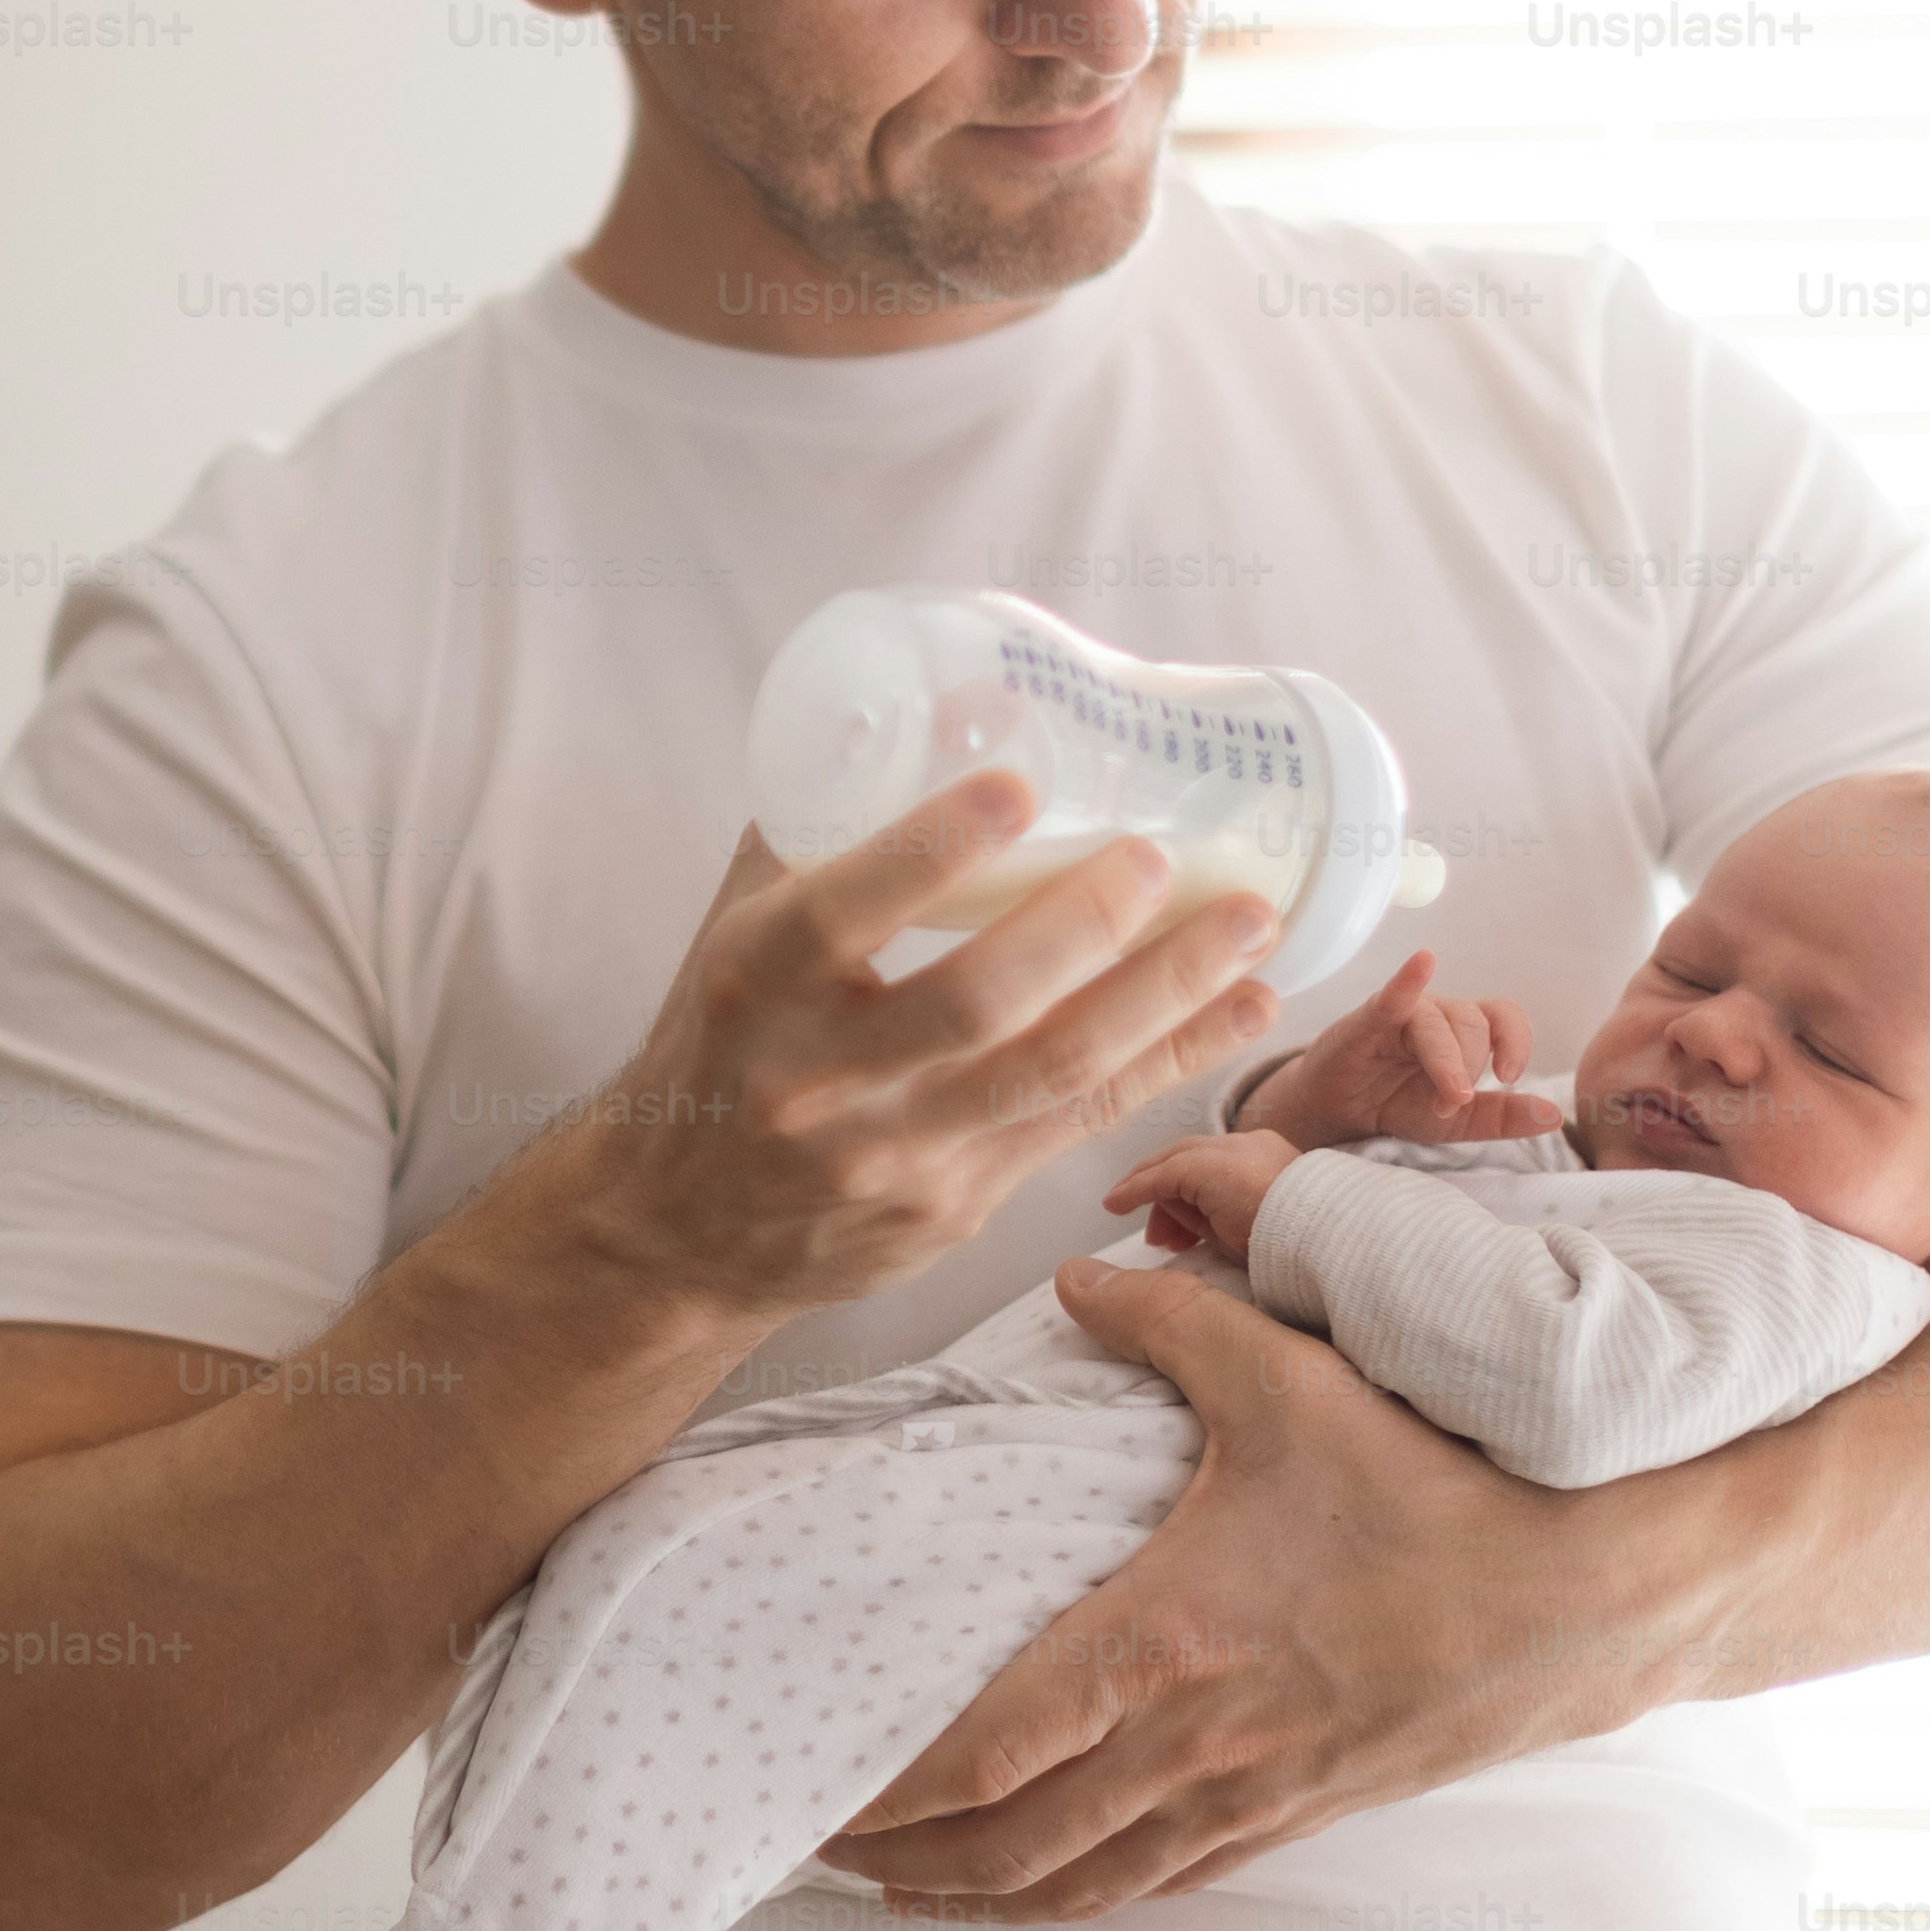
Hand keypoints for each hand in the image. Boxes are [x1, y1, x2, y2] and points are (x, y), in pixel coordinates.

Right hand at [534, 775, 1285, 1331]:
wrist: (679, 1227)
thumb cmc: (720, 1041)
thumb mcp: (734, 927)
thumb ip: (826, 825)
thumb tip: (960, 703)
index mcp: (751, 986)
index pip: (840, 914)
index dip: (931, 851)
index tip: (1017, 783)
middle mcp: (817, 1080)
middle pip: (972, 1005)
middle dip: (1085, 928)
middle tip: (1163, 858)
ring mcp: (892, 1156)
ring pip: (1050, 1075)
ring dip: (1165, 999)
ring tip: (1250, 929)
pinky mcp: (954, 1210)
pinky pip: (1081, 1126)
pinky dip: (1172, 1064)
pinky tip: (1243, 1011)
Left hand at [817, 1254, 1691, 1917]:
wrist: (1591, 1596)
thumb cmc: (1438, 1489)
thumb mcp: (1292, 1381)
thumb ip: (1170, 1323)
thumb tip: (1082, 1277)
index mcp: (1165, 1645)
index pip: (988, 1748)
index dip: (891, 1787)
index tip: (813, 1791)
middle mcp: (1192, 1744)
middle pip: (1007, 1839)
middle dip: (899, 1854)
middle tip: (809, 1841)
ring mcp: (1250, 1795)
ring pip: (1076, 1881)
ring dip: (972, 1892)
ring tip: (886, 1886)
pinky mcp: (1300, 1814)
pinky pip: (1159, 1884)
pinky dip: (1073, 1897)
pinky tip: (1031, 1889)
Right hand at [1250, 950, 1559, 1154]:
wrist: (1338, 1115)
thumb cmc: (1396, 1105)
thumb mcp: (1458, 1122)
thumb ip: (1502, 1117)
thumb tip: (1556, 1116)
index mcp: (1465, 1031)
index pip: (1504, 1017)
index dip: (1515, 1042)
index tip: (1510, 1078)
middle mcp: (1438, 1014)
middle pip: (1472, 1024)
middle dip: (1468, 1070)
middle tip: (1449, 1107)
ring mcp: (1402, 1014)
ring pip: (1438, 1023)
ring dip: (1446, 1063)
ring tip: (1441, 1103)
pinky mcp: (1366, 1022)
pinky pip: (1392, 996)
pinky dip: (1408, 980)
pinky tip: (1423, 961)